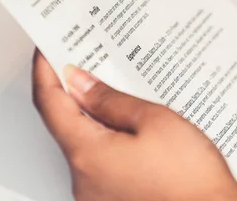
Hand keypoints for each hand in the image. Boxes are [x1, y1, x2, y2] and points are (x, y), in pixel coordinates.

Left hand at [32, 51, 236, 200]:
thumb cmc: (190, 178)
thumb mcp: (155, 121)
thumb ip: (111, 101)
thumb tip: (80, 83)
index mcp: (88, 156)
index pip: (50, 104)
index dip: (46, 72)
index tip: (49, 50)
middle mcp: (84, 180)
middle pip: (66, 125)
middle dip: (75, 93)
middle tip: (89, 61)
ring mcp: (96, 195)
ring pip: (85, 144)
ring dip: (96, 117)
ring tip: (121, 92)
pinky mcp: (112, 200)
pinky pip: (100, 162)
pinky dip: (109, 140)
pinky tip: (132, 127)